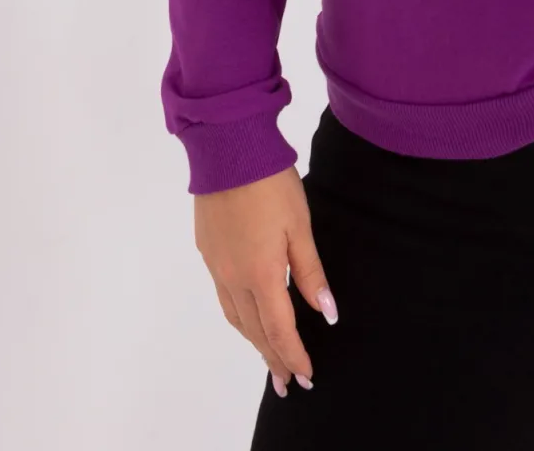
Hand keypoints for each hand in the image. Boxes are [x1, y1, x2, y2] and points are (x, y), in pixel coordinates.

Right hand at [194, 165, 337, 396]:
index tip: (306, 376)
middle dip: (272, 358)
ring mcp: (216, 265)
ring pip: (235, 316)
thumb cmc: (271, 184)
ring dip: (253, 339)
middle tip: (286, 382)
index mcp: (260, 274)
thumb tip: (326, 314)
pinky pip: (223, 296)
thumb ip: (311, 272)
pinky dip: (239, 315)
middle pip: (254, 330)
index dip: (293, 355)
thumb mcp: (299, 226)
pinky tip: (248, 314)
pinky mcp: (207, 250)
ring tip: (269, 356)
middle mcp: (233, 277)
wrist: (228, 150)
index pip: (279, 329)